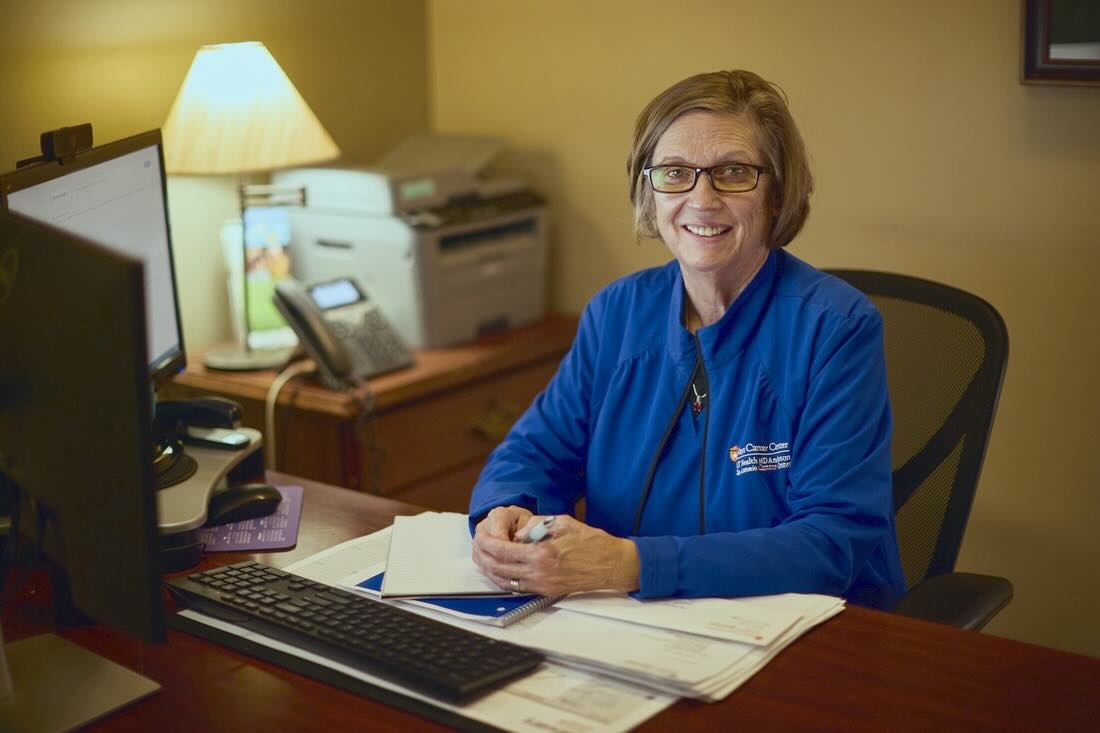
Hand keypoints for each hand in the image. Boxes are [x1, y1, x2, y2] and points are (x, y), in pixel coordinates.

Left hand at [472, 512, 639, 595]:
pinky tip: (498, 570)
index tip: (480, 535)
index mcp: (542, 554)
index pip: (503, 550)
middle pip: (499, 568)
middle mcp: (539, 574)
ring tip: (482, 558)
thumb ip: (536, 526)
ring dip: (489, 570)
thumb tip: (518, 533)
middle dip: (483, 556)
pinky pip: (517, 588)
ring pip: (504, 581)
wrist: (612, 565)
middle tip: (476, 546)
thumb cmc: (592, 542)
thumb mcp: (563, 523)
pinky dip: (503, 579)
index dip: (488, 542)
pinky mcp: (547, 591)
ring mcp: (542, 585)